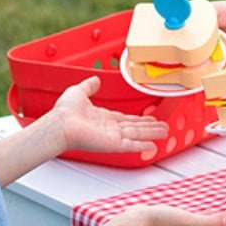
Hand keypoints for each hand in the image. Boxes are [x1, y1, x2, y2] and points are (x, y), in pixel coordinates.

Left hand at [51, 77, 168, 153]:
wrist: (60, 124)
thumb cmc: (65, 111)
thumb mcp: (79, 92)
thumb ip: (89, 86)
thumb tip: (95, 79)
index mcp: (103, 117)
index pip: (127, 119)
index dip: (140, 119)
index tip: (151, 118)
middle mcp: (110, 128)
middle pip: (136, 127)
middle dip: (151, 127)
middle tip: (164, 127)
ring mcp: (112, 137)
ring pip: (137, 135)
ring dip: (152, 133)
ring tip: (166, 132)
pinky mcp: (112, 144)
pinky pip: (131, 145)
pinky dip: (143, 146)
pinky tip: (153, 146)